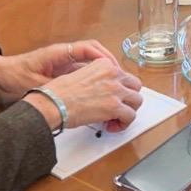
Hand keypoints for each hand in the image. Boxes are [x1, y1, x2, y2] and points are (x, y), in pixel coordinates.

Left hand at [0, 40, 118, 95]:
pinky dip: (95, 75)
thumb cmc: (17, 75)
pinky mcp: (64, 68)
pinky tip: (100, 88)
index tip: (112, 67)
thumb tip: (73, 95)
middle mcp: (65, 53)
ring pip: (92, 59)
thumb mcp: (36, 84)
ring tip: (114, 82)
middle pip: (94, 51)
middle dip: (109, 61)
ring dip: (104, 68)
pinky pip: (85, 68)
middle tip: (119, 76)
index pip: (88, 48)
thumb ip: (56, 87)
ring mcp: (66, 60)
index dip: (103, 56)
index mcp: (59, 52)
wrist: (4, 73)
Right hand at [23, 58, 143, 131]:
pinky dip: (124, 123)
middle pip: (135, 85)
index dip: (119, 88)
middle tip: (119, 107)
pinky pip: (130, 116)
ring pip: (137, 100)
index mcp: (104, 64)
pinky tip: (112, 126)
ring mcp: (115, 90)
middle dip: (129, 97)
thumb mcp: (81, 74)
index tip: (112, 96)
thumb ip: (97, 78)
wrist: (53, 103)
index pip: (123, 74)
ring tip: (116, 118)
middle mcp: (113, 73)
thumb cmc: (59, 92)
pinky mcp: (114, 107)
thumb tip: (103, 90)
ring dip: (128, 110)